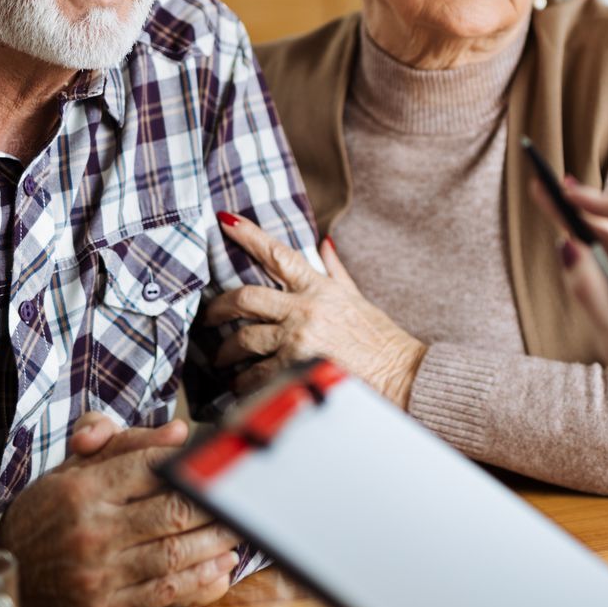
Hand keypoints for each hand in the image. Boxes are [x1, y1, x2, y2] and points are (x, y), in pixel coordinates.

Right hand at [0, 415, 241, 606]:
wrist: (7, 573)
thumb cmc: (48, 513)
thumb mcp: (75, 469)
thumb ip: (125, 446)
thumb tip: (179, 432)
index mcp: (82, 490)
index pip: (152, 469)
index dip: (191, 466)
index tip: (220, 465)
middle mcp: (90, 531)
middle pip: (175, 513)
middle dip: (219, 507)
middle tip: (246, 500)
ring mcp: (96, 575)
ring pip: (176, 554)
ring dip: (218, 542)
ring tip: (241, 530)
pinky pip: (164, 592)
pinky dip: (200, 578)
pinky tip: (221, 565)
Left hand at [205, 212, 427, 409]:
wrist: (400, 373)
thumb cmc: (380, 338)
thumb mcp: (357, 298)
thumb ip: (335, 271)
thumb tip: (324, 243)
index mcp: (319, 287)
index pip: (277, 254)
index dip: (248, 235)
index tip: (224, 221)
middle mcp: (305, 308)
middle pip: (245, 297)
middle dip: (218, 307)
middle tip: (207, 317)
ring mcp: (299, 337)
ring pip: (244, 339)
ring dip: (227, 352)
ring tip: (223, 359)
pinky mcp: (297, 366)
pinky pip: (256, 372)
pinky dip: (245, 381)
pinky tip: (241, 385)